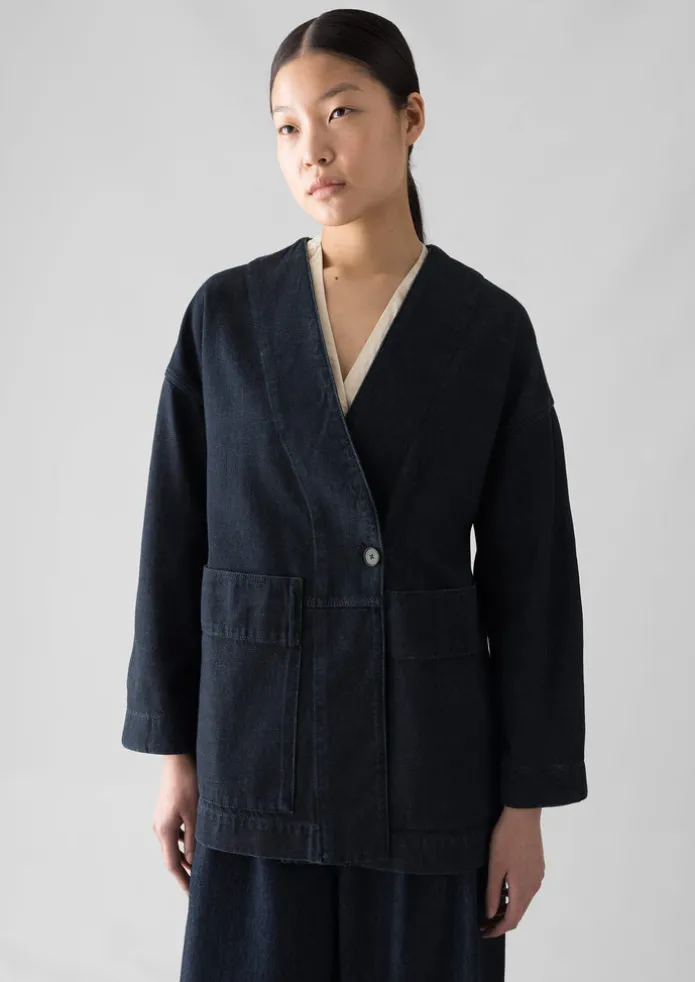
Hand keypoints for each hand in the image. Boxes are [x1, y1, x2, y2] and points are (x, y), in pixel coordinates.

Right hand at [152, 753, 198, 893]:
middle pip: (171, 857)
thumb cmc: (188, 782)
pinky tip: (196, 843)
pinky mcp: (166, 812)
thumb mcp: (195, 813)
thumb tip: (192, 863)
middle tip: (197, 884)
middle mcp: (159, 827)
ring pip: (173, 845)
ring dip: (185, 857)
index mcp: (165, 830)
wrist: (177, 758)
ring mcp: (161, 819)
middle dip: (184, 872)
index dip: (182, 880)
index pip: (172, 864)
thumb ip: (194, 840)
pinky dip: (184, 843)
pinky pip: (174, 834)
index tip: (192, 894)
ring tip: (199, 867)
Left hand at [479, 806, 544, 937]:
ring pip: (524, 901)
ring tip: (491, 909)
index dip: (498, 930)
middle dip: (502, 921)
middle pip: (520, 913)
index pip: (513, 919)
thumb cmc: (506, 839)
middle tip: (484, 922)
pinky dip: (515, 896)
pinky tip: (504, 890)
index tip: (485, 932)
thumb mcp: (495, 866)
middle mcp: (534, 886)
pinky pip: (527, 890)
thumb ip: (493, 892)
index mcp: (523, 888)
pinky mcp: (538, 867)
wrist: (524, 814)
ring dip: (509, 909)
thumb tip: (491, 914)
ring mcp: (538, 876)